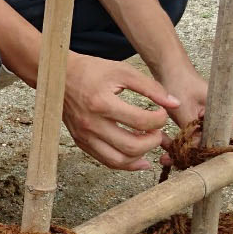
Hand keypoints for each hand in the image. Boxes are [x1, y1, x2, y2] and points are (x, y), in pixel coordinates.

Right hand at [62, 53, 178, 170]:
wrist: (58, 76)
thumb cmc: (91, 71)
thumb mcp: (123, 71)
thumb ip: (151, 87)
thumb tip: (174, 104)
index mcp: (102, 103)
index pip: (142, 122)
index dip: (159, 120)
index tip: (161, 113)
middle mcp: (91, 123)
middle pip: (132, 146)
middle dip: (153, 141)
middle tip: (158, 131)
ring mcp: (84, 135)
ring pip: (119, 160)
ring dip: (141, 155)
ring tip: (149, 142)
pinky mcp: (81, 141)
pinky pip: (106, 161)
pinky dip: (126, 163)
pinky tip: (139, 158)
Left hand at [154, 62, 232, 156]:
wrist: (169, 68)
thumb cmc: (179, 83)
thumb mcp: (183, 111)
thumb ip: (191, 134)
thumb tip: (192, 156)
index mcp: (228, 112)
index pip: (218, 140)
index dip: (201, 152)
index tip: (185, 158)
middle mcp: (224, 118)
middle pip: (208, 143)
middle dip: (189, 152)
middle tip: (169, 158)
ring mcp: (212, 120)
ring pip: (199, 142)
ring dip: (182, 149)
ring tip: (164, 155)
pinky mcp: (200, 121)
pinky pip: (193, 137)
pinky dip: (180, 142)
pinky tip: (165, 146)